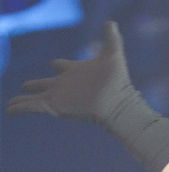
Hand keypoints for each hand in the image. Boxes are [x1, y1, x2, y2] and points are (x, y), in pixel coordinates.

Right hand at [6, 21, 132, 123]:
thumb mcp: (112, 53)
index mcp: (76, 72)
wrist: (116, 101)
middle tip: (26, 86)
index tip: (55, 64)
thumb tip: (112, 23)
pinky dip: (20, 108)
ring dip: (22, 100)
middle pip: (45, 84)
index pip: (63, 67)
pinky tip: (9, 110)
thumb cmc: (116, 80)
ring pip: (35, 97)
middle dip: (35, 85)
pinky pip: (32, 106)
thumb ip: (111, 37)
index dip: (60, 65)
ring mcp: (58, 97)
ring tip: (11, 105)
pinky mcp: (54, 106)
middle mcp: (65, 86)